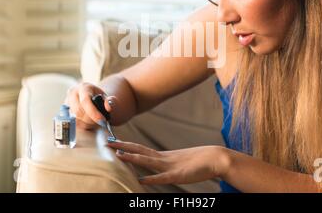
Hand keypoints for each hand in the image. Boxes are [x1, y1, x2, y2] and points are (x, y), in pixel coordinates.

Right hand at [64, 82, 116, 129]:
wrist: (92, 96)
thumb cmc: (99, 97)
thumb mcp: (107, 97)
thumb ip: (110, 101)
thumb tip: (108, 107)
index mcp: (84, 87)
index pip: (85, 101)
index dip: (93, 112)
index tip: (102, 120)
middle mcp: (73, 93)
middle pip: (79, 111)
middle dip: (91, 119)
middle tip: (101, 121)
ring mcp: (67, 102)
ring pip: (75, 118)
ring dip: (87, 123)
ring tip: (95, 120)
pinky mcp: (66, 111)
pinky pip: (73, 122)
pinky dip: (83, 125)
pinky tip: (89, 122)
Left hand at [106, 139, 229, 184]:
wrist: (215, 158)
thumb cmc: (198, 161)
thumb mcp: (178, 163)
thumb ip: (165, 165)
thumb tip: (153, 169)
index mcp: (162, 156)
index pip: (140, 149)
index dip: (126, 145)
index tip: (112, 141)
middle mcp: (163, 159)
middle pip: (139, 151)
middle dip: (122, 147)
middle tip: (106, 142)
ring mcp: (170, 166)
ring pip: (147, 161)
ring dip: (132, 158)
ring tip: (118, 154)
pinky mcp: (178, 175)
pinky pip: (162, 178)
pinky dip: (150, 179)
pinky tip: (140, 180)